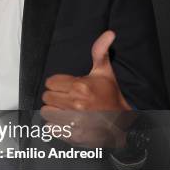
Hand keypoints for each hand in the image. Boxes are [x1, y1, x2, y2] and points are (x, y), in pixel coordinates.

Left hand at [41, 30, 133, 148]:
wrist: (122, 123)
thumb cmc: (111, 97)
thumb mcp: (106, 73)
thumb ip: (100, 51)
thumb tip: (109, 33)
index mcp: (81, 87)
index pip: (50, 82)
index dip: (57, 84)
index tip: (66, 87)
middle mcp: (76, 104)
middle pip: (46, 97)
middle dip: (55, 97)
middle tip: (67, 98)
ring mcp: (74, 121)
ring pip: (47, 112)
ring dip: (54, 111)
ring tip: (66, 110)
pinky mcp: (72, 135)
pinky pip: (51, 128)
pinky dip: (57, 126)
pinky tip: (68, 121)